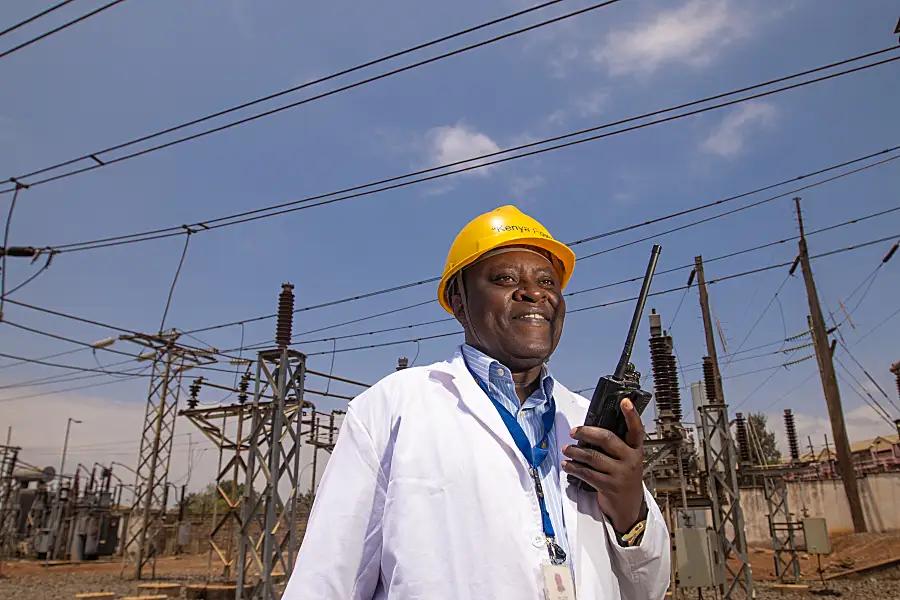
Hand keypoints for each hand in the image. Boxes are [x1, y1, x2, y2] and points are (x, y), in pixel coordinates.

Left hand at [561, 398, 645, 532]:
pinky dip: (574, 468)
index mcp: (636, 450)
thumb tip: (589, 431)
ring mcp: (621, 474)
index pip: (636, 429)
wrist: (629, 507)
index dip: (631, 414)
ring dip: (575, 452)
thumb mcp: (626, 460)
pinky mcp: (609, 486)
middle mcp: (631, 460)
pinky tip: (568, 465)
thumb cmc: (624, 478)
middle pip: (607, 439)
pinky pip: (587, 473)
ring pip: (593, 457)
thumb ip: (615, 446)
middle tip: (574, 431)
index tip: (625, 401)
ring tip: (567, 449)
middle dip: (587, 432)